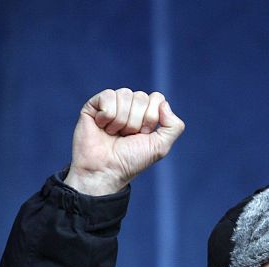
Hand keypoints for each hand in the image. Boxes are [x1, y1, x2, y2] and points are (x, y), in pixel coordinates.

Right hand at [64, 88, 184, 195]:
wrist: (106, 170)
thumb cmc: (131, 161)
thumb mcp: (160, 147)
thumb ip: (174, 126)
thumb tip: (164, 103)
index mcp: (146, 114)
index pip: (156, 98)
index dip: (152, 117)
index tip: (144, 135)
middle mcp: (129, 107)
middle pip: (141, 97)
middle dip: (136, 122)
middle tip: (127, 137)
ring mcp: (112, 104)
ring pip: (125, 94)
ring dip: (122, 121)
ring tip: (114, 134)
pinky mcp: (94, 105)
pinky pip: (108, 96)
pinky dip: (108, 116)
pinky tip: (102, 127)